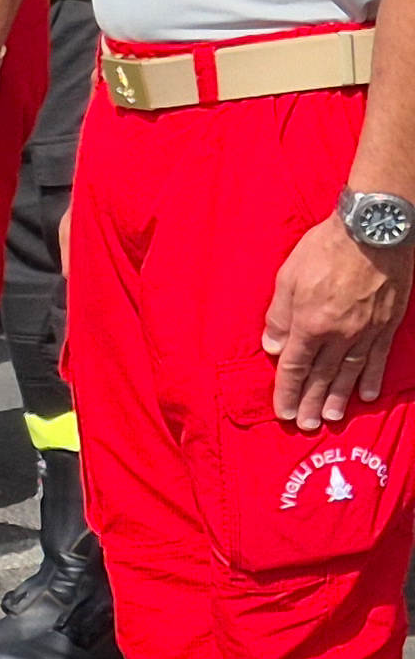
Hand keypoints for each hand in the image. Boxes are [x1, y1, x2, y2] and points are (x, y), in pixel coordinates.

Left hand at [265, 216, 410, 427]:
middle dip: (312, 403)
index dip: (288, 391)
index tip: (284, 411)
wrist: (373, 233)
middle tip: (306, 426)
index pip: (295, 366)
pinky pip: (377, 358)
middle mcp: (339, 334)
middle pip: (322, 376)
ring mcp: (366, 331)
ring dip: (338, 397)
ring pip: (350, 372)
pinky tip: (366, 394)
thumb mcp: (287, 278)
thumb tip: (272, 348)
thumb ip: (279, 316)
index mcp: (310, 324)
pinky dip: (371, 378)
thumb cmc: (324, 250)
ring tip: (330, 418)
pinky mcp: (387, 325)